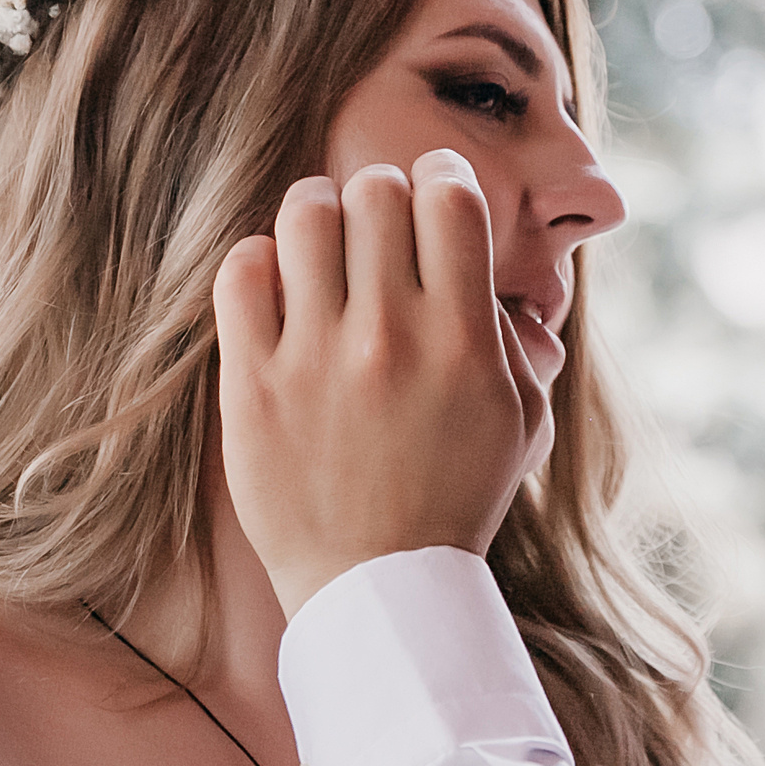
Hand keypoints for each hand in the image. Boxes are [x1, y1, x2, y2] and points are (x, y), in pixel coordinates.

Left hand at [213, 149, 551, 614]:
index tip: (435, 191)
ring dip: (318, 213)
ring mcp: (315, 359)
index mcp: (464, 341)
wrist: (378, 590)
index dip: (443, 176)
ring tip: (323, 242)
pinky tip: (279, 288)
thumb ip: (523, 344)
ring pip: (305, 215)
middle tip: (378, 223)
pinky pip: (241, 272)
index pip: (450, 196)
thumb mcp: (523, 423)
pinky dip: (259, 261)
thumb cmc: (457, 500)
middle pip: (376, 191)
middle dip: (381, 193)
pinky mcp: (253, 385)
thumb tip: (511, 288)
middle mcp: (390, 338)